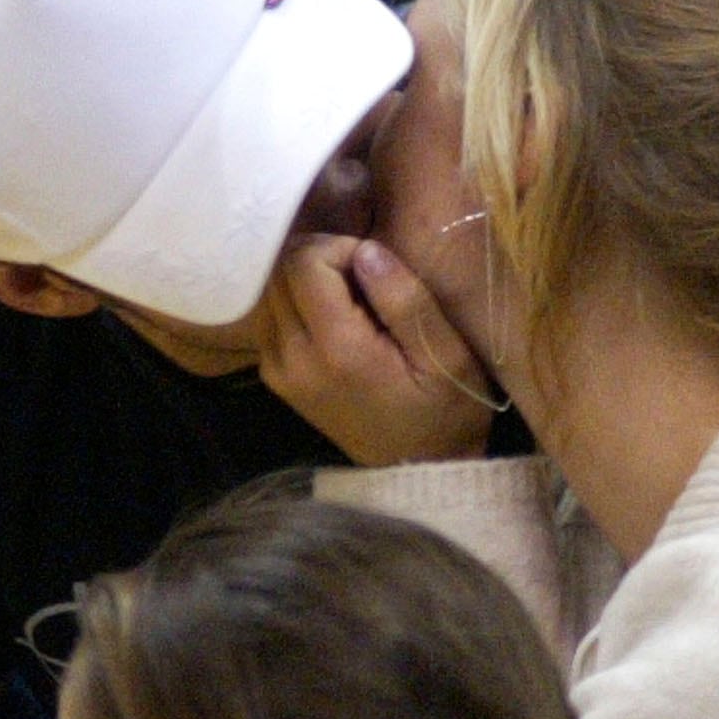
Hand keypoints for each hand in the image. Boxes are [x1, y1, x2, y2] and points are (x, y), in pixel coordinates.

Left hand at [260, 237, 495, 465]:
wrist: (419, 471)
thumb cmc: (445, 411)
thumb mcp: (447, 355)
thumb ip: (405, 299)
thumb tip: (365, 251)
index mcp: (338, 349)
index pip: (306, 262)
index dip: (339, 247)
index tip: (373, 268)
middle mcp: (295, 359)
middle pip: (280, 272)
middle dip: (320, 259)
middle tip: (363, 279)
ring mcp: (280, 372)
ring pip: (270, 292)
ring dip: (305, 281)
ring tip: (350, 300)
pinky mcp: (277, 379)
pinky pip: (270, 319)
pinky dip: (296, 305)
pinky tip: (334, 320)